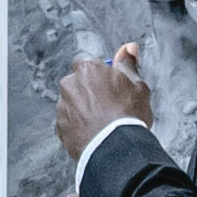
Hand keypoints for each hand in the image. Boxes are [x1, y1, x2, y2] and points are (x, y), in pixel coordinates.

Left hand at [51, 42, 153, 158]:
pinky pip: (68, 123)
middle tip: (109, 105)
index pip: (88, 63)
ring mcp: (62, 107)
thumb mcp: (137, 85)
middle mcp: (69, 85)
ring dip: (83, 110)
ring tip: (103, 122)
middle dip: (90, 92)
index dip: (100, 74)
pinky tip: (94, 133)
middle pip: (78, 84)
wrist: (115, 148)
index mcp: (87, 69)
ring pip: (72, 104)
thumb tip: (129, 48)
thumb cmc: (128, 115)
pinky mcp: (59, 128)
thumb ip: (129, 64)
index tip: (110, 84)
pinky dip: (78, 127)